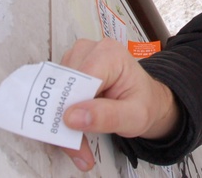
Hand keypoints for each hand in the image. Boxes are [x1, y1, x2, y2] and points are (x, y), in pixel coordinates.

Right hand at [58, 38, 178, 170]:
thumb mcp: (135, 117)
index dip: (73, 108)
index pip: (80, 79)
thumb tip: (71, 117)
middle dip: (66, 122)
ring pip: (55, 93)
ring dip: (63, 124)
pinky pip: (56, 96)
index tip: (76, 138)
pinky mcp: (69, 70)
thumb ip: (107, 116)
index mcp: (110, 54)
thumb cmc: (144, 103)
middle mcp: (90, 50)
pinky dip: (62, 120)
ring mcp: (77, 58)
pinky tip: (75, 134)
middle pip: (64, 86)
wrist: (146, 101)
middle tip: (78, 150)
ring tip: (80, 144)